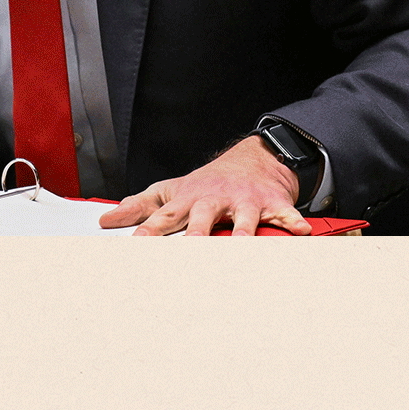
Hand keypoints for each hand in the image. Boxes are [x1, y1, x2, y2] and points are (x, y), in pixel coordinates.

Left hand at [100, 136, 314, 235]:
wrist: (251, 159)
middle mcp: (215, 199)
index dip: (150, 230)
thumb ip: (140, 206)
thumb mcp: (173, 190)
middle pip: (204, 217)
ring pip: (244, 218)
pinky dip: (293, 221)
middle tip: (192, 250)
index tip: (138, 245)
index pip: (166, 217)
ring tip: (243, 246)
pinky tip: (300, 231)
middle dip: (198, 234)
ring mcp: (244, 200)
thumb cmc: (207, 183)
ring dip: (244, 232)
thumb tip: (107, 219)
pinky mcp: (270, 203)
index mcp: (188, 199)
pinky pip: (284, 213)